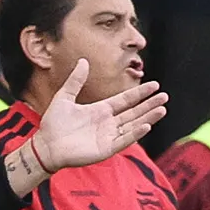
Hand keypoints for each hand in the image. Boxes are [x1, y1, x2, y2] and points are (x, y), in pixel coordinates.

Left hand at [25, 59, 169, 171]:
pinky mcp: (105, 149)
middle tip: (164, 96)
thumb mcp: (65, 96)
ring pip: (133, 125)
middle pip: (134, 112)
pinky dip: (135, 133)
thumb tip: (83, 60)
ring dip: (148, 118)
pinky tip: (147, 125)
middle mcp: (108, 123)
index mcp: (101, 110)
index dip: (140, 93)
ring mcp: (108, 137)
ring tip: (162, 109)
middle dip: (149, 104)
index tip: (154, 85)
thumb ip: (76, 80)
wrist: (45, 145)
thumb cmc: (53, 123)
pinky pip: (124, 140)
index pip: (125, 100)